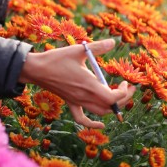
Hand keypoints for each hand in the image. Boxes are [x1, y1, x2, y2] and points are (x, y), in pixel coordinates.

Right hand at [18, 39, 136, 127]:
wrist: (36, 69)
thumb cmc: (57, 58)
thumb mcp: (79, 50)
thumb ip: (98, 47)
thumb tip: (113, 42)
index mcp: (89, 84)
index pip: (113, 97)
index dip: (124, 93)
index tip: (126, 82)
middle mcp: (85, 96)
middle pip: (110, 106)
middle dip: (124, 99)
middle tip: (130, 88)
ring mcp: (77, 101)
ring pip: (100, 112)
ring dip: (113, 108)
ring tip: (120, 97)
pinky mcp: (71, 102)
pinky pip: (82, 118)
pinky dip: (92, 124)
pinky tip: (101, 125)